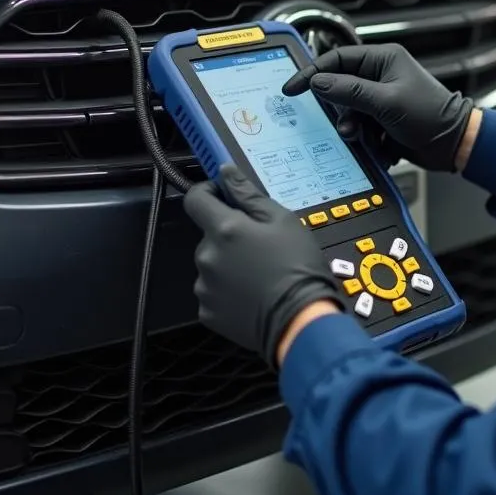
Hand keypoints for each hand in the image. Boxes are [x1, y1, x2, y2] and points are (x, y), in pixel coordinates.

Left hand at [183, 165, 345, 366]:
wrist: (299, 321)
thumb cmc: (297, 267)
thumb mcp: (283, 221)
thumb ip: (248, 195)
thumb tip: (226, 173)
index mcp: (224, 229)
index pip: (195, 199)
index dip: (208, 193)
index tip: (222, 196)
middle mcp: (207, 256)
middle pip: (209, 235)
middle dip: (229, 235)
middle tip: (259, 245)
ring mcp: (204, 286)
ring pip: (212, 264)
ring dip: (228, 263)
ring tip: (258, 273)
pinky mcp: (207, 312)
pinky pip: (213, 291)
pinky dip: (227, 290)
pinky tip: (251, 293)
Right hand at [282, 43, 473, 172]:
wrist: (454, 144)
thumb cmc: (431, 115)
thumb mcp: (387, 102)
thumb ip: (350, 91)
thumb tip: (318, 82)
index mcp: (382, 59)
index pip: (336, 59)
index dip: (312, 73)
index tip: (293, 89)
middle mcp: (379, 76)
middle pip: (339, 90)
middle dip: (342, 113)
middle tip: (349, 127)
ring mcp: (380, 99)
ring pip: (348, 113)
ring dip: (354, 130)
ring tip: (369, 139)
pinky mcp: (382, 121)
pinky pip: (360, 128)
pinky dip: (367, 140)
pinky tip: (383, 147)